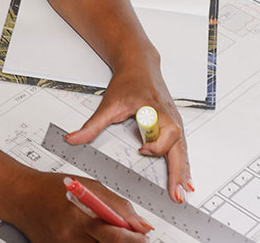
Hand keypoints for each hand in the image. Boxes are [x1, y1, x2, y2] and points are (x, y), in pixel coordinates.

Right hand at [9, 170, 150, 241]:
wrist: (21, 198)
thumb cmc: (52, 188)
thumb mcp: (89, 187)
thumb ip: (117, 206)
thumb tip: (140, 224)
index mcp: (79, 219)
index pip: (114, 236)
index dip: (134, 239)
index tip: (144, 236)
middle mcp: (70, 239)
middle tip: (133, 238)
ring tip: (107, 233)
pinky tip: (93, 238)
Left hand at [65, 61, 193, 202]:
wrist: (139, 66)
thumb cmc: (129, 82)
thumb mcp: (109, 104)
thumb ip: (92, 125)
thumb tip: (73, 139)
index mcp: (156, 110)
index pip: (165, 134)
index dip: (154, 146)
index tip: (141, 149)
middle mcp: (170, 117)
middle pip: (179, 148)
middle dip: (179, 172)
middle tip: (177, 194)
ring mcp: (175, 121)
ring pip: (183, 150)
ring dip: (184, 171)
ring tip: (184, 192)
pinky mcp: (174, 125)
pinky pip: (181, 147)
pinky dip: (184, 164)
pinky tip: (186, 178)